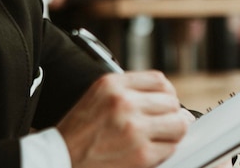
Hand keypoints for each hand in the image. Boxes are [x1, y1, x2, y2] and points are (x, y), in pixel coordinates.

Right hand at [57, 71, 189, 167]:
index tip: (165, 102)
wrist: (61, 159)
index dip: (167, 93)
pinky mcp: (141, 155)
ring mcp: (134, 129)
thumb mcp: (98, 95)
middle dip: (171, 113)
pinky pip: (171, 147)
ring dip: (173, 131)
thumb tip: (169, 98)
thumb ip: (129, 90)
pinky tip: (152, 149)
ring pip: (178, 124)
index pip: (159, 80)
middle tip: (164, 122)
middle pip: (172, 102)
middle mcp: (124, 103)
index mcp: (113, 85)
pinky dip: (165, 149)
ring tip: (162, 136)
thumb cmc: (79, 130)